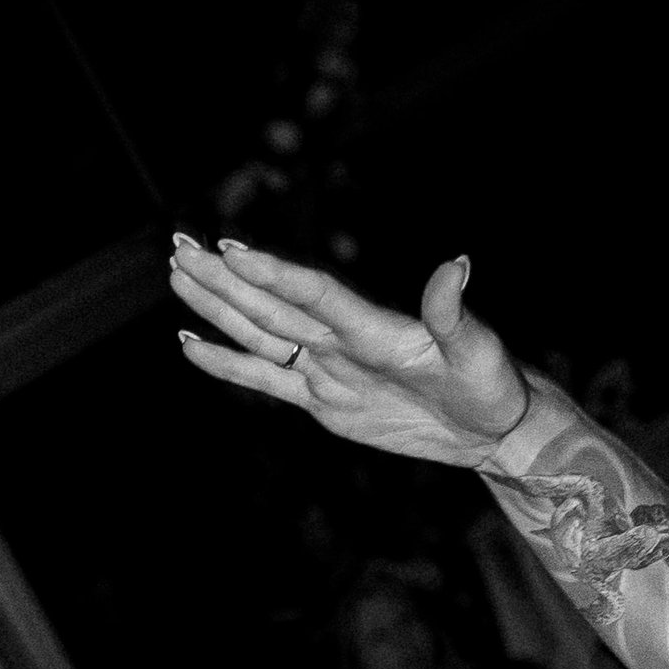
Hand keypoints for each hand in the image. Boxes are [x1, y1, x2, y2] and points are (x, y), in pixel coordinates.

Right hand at [170, 238, 532, 469]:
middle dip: (224, 278)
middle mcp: (341, 341)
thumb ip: (453, 312)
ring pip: (259, 333)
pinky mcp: (322, 401)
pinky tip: (192, 344)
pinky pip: (265, 378)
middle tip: (180, 244)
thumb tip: (457, 265)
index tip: (230, 250)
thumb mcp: (478, 350)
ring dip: (218, 305)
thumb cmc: (490, 383)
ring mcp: (327, 369)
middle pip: (270, 305)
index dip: (272, 275)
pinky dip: (227, 363)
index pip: (312, 295)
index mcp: (372, 328)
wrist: (489, 424)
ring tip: (178, 274)